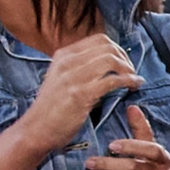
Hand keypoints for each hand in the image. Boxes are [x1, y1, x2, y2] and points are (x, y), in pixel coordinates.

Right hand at [20, 35, 140, 155]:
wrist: (35, 129)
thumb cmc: (52, 108)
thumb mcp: (62, 79)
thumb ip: (80, 68)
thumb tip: (108, 64)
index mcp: (63, 55)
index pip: (99, 39)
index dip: (119, 50)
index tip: (125, 63)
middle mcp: (67, 62)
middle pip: (108, 47)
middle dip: (126, 59)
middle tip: (132, 73)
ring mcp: (73, 77)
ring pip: (111, 60)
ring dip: (129, 70)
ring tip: (134, 81)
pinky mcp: (80, 94)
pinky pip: (112, 80)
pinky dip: (128, 81)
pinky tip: (133, 87)